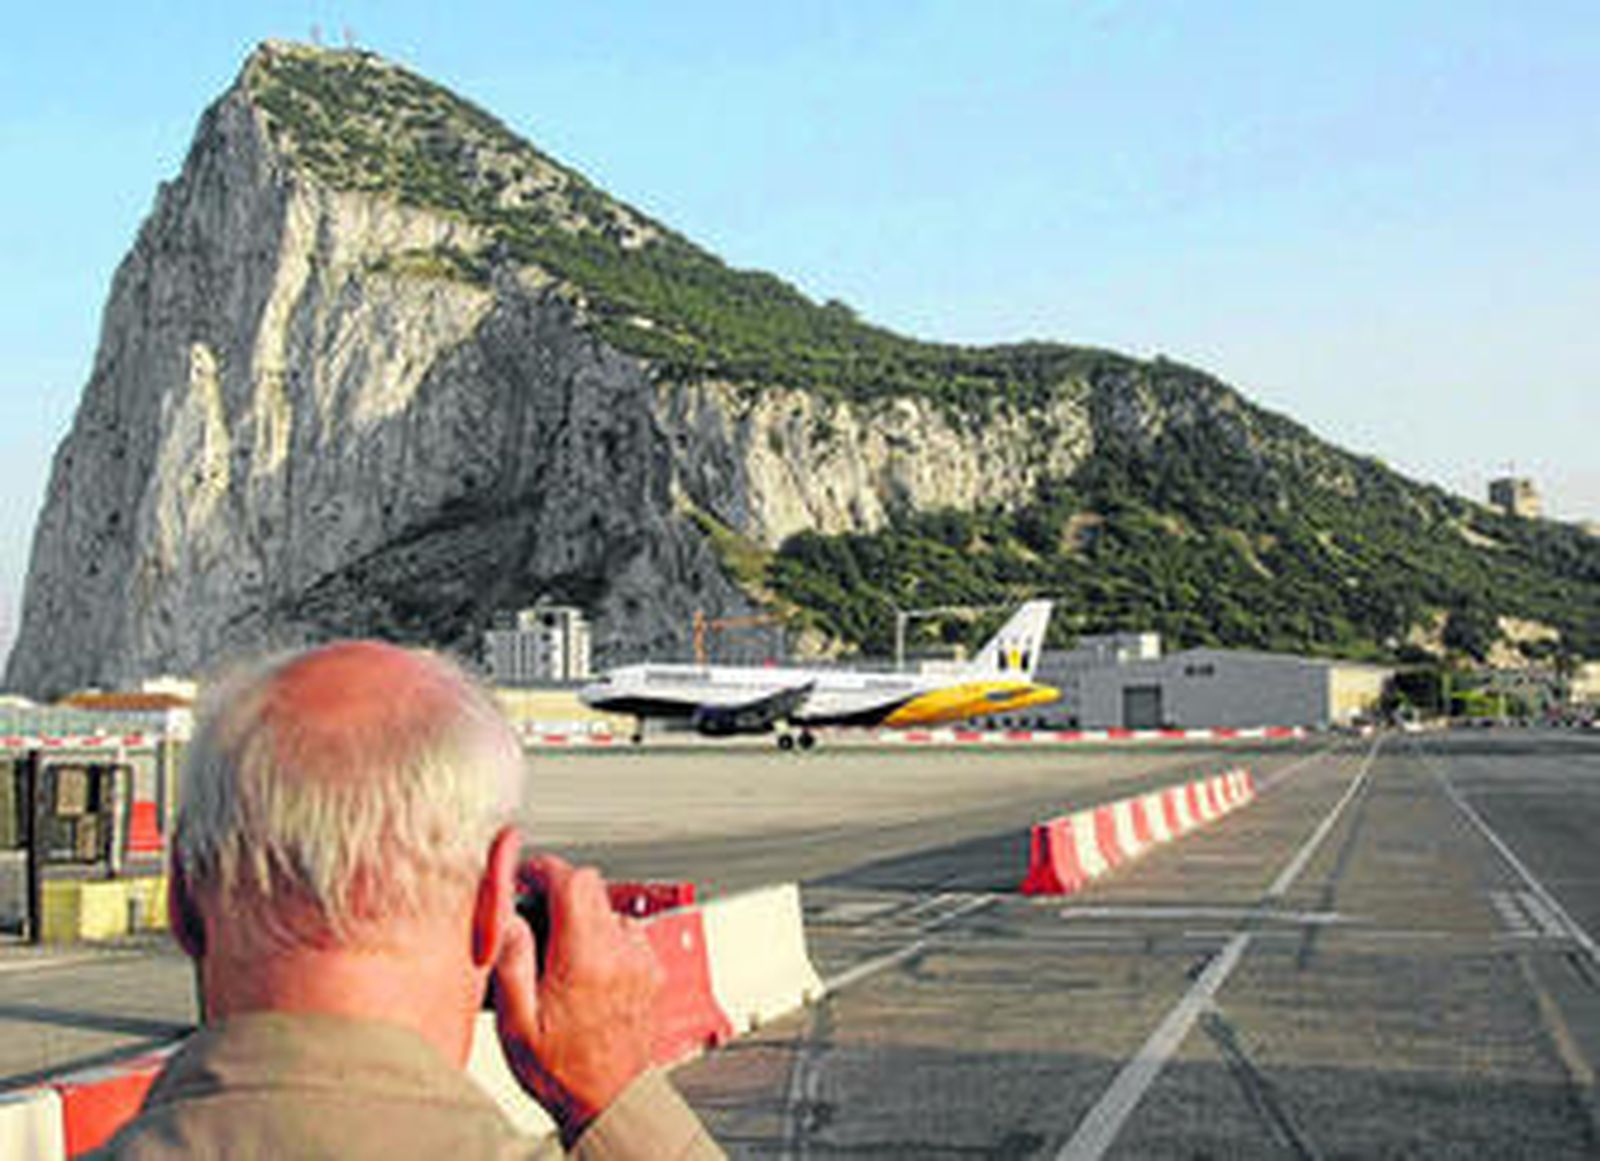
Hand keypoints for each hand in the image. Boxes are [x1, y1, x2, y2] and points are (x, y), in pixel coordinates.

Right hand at [492, 854, 660, 1143]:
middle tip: (537, 915)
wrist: (608, 1102)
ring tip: (561, 952)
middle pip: (594, 886)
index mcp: (584, 959)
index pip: (572, 881)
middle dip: (562, 891)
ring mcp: (640, 960)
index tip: (528, 877)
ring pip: (610, 908)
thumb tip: (509, 918)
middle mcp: (619, 952)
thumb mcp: (516, 1022)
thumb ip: (512, 961)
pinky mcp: (652, 971)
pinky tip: (588, 967)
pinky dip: (606, 937)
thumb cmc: (562, 1071)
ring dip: (584, 917)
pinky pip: (628, 932)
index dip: (546, 870)